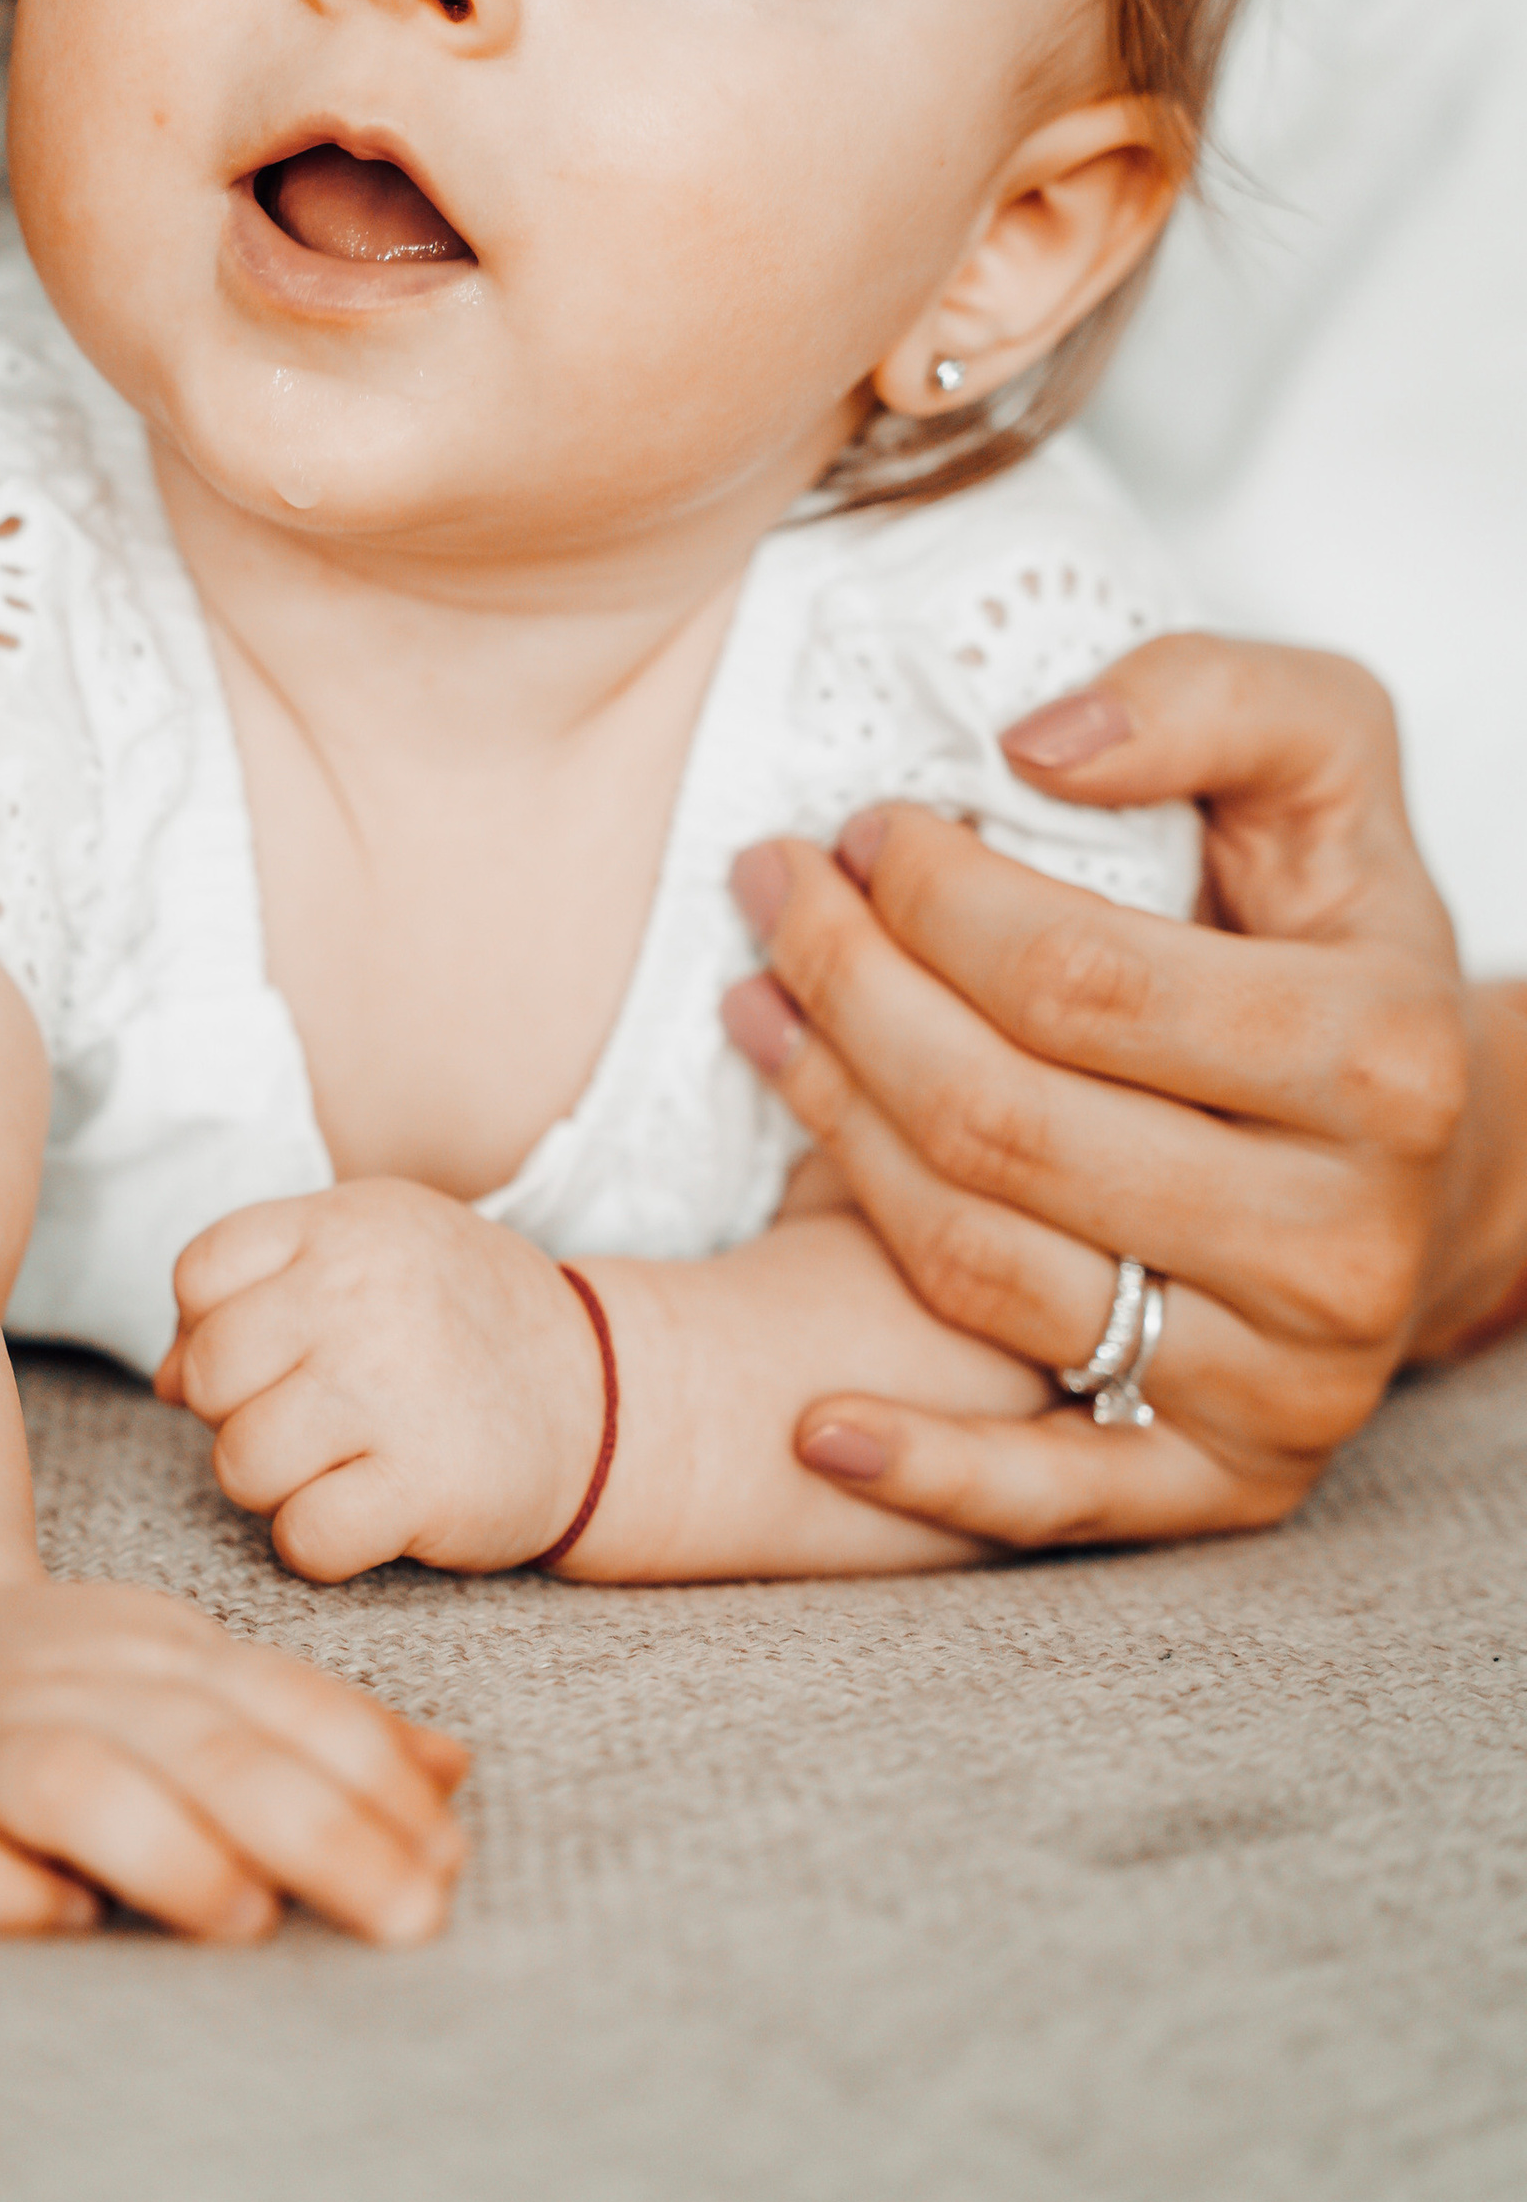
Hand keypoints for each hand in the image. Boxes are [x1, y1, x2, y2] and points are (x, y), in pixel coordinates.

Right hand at [0, 1580, 470, 1944]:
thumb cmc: (41, 1691)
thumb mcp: (179, 1677)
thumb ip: (308, 1727)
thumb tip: (451, 1775)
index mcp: (151, 1648)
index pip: (282, 1702)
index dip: (374, 1782)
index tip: (446, 1869)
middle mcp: (64, 1685)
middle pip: (205, 1744)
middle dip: (323, 1831)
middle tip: (409, 1921)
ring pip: (75, 1783)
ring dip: (171, 1851)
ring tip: (245, 1920)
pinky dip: (5, 1894)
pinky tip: (64, 1924)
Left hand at [157, 1183, 602, 1579]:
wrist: (604, 1396)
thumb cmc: (456, 1326)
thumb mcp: (370, 1258)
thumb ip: (257, 1291)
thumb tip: (161, 1381)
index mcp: (346, 1224)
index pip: (199, 1274)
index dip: (212, 1330)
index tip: (275, 1354)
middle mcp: (365, 1294)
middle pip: (208, 1376)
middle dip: (236, 1413)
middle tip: (308, 1418)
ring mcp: (395, 1388)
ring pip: (240, 1463)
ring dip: (274, 1484)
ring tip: (339, 1464)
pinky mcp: (428, 1483)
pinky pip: (302, 1538)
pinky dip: (320, 1544)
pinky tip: (368, 1513)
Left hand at [720, 635, 1510, 1545]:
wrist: (1441, 1156)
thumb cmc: (1339, 942)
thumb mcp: (1327, 774)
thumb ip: (1211, 702)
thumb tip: (1033, 740)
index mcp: (1379, 1057)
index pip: (1077, 980)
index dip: (934, 899)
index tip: (863, 830)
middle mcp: (1340, 1238)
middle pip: (1004, 1123)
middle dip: (850, 993)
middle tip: (770, 900)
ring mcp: (1282, 1380)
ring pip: (982, 1269)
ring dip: (831, 1141)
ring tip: (759, 1021)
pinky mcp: (1224, 1485)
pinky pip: (1050, 1499)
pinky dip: (920, 1471)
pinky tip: (813, 1427)